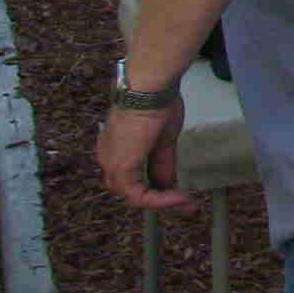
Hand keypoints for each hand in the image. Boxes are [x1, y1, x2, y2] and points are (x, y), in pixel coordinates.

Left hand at [95, 98, 196, 212]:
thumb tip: (168, 182)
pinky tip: (178, 197)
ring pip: (133, 195)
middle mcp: (109, 158)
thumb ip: (163, 163)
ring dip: (160, 201)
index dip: (157, 186)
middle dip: (159, 197)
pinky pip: (138, 195)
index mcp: (117, 148)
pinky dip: (159, 200)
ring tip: (184, 201)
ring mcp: (112, 164)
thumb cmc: (157, 103)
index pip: (134, 175)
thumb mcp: (164, 139)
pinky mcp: (120, 169)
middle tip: (184, 202)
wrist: (150, 90)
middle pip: (131, 188)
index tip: (181, 191)